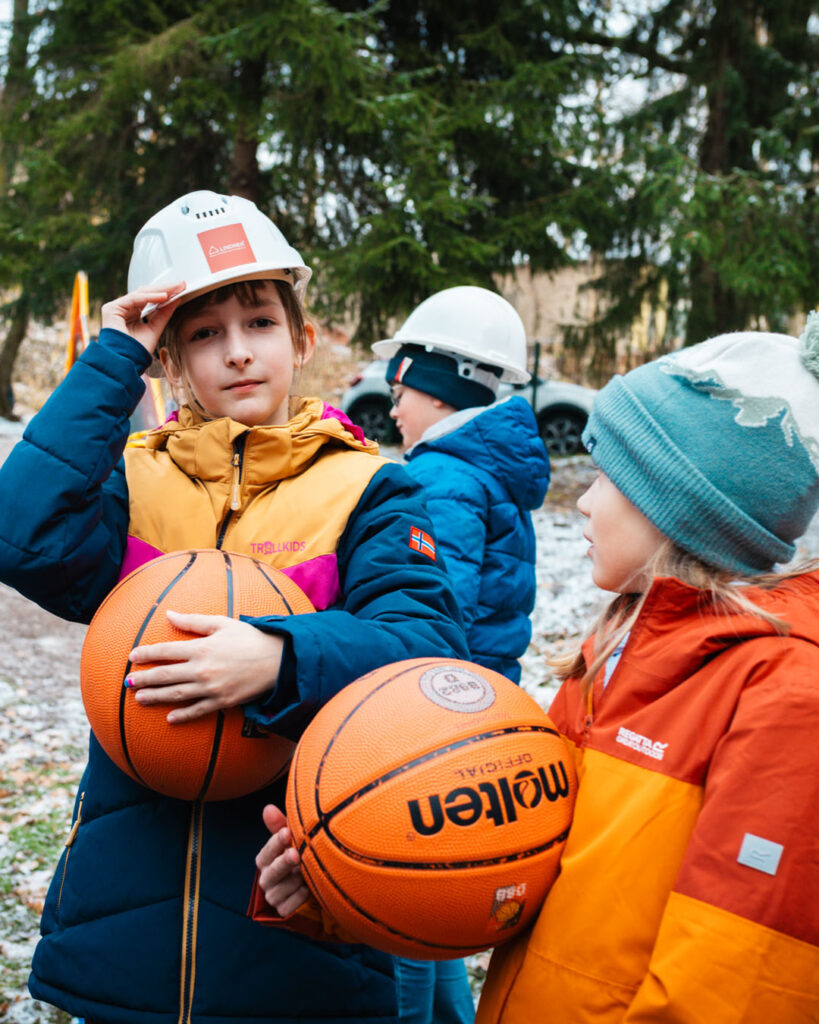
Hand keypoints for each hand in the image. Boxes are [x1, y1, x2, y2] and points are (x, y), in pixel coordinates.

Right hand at [101, 282, 185, 357]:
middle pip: (146, 293)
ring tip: (175, 289)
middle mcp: (124, 309)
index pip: (150, 299)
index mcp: (132, 314)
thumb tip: (176, 299)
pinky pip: (134, 299)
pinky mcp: (111, 309)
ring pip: (141, 293)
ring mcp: (116, 308)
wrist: (126, 363)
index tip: (182, 289)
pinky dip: (150, 297)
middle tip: (181, 284)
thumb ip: (164, 314)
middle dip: (165, 288)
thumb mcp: (155, 329)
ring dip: (160, 290)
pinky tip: (164, 296)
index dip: (166, 294)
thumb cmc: (137, 351)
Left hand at [126, 610, 283, 723]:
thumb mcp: (222, 623)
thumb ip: (193, 621)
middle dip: (144, 679)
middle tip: (127, 683)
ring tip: (139, 699)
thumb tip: (168, 614)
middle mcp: (203, 669)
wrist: (278, 660)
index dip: (147, 654)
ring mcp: (212, 688)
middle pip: (166, 675)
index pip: (166, 651)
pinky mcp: (222, 702)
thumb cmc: (250, 637)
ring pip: (177, 695)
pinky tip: (170, 719)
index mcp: (202, 648)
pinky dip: (183, 715)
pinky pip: (198, 710)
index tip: (132, 657)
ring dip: (156, 697)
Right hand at [256, 804, 309, 915]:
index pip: (266, 852)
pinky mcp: (282, 911)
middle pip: (270, 873)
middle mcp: (266, 878)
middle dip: (283, 863)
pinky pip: (287, 907)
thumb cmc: (298, 854)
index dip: (275, 843)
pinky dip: (297, 898)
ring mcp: (273, 896)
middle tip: (296, 854)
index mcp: (266, 860)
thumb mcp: (291, 839)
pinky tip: (308, 889)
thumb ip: (279, 825)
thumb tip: (267, 808)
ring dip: (294, 881)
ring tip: (307, 872)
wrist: (310, 882)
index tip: (287, 832)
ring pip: (279, 891)